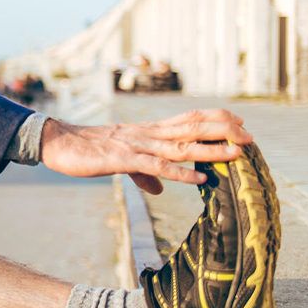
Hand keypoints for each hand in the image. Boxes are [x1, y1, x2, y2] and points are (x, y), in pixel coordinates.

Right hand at [40, 108, 253, 193]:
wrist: (57, 142)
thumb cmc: (87, 149)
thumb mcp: (121, 161)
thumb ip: (144, 173)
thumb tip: (160, 189)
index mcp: (148, 131)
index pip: (188, 119)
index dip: (215, 119)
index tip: (240, 122)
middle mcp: (147, 134)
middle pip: (192, 127)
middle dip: (224, 131)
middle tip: (250, 136)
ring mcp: (137, 145)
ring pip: (181, 145)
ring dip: (211, 150)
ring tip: (237, 153)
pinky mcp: (123, 160)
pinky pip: (157, 166)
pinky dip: (181, 173)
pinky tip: (200, 179)